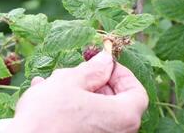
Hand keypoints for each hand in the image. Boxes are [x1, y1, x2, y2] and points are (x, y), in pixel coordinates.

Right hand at [6, 51, 148, 132]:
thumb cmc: (48, 115)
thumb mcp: (70, 82)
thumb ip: (93, 70)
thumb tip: (105, 61)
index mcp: (123, 117)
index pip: (137, 92)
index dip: (122, 74)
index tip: (103, 65)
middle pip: (115, 101)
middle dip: (94, 82)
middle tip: (75, 73)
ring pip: (95, 111)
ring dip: (77, 93)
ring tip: (52, 82)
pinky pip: (83, 122)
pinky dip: (70, 109)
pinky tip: (46, 96)